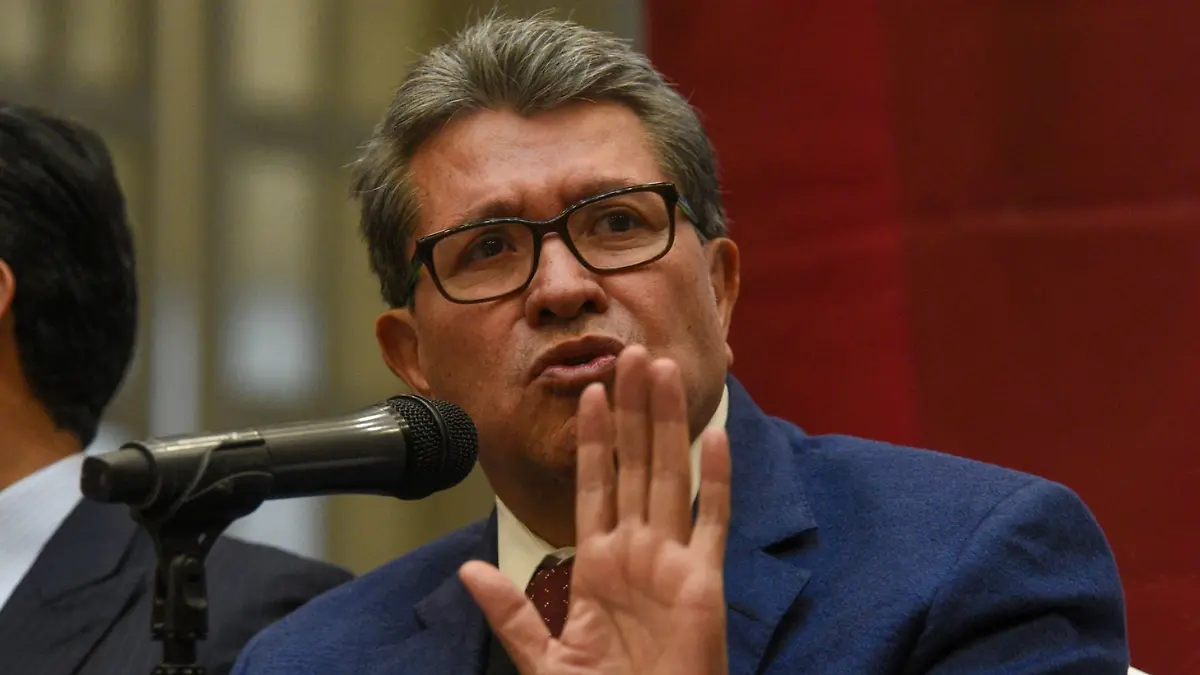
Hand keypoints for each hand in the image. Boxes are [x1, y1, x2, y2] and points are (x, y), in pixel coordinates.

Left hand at [459, 346, 731, 674]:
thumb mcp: (544, 658)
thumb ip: (511, 610)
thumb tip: (469, 571)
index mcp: (598, 566)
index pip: (594, 484)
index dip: (592, 438)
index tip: (588, 391)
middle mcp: (636, 553)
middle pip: (634, 464)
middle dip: (632, 409)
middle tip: (631, 353)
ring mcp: (671, 562)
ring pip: (667, 476)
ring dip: (666, 422)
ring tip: (663, 371)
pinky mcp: (703, 582)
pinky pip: (709, 521)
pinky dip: (714, 478)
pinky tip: (715, 435)